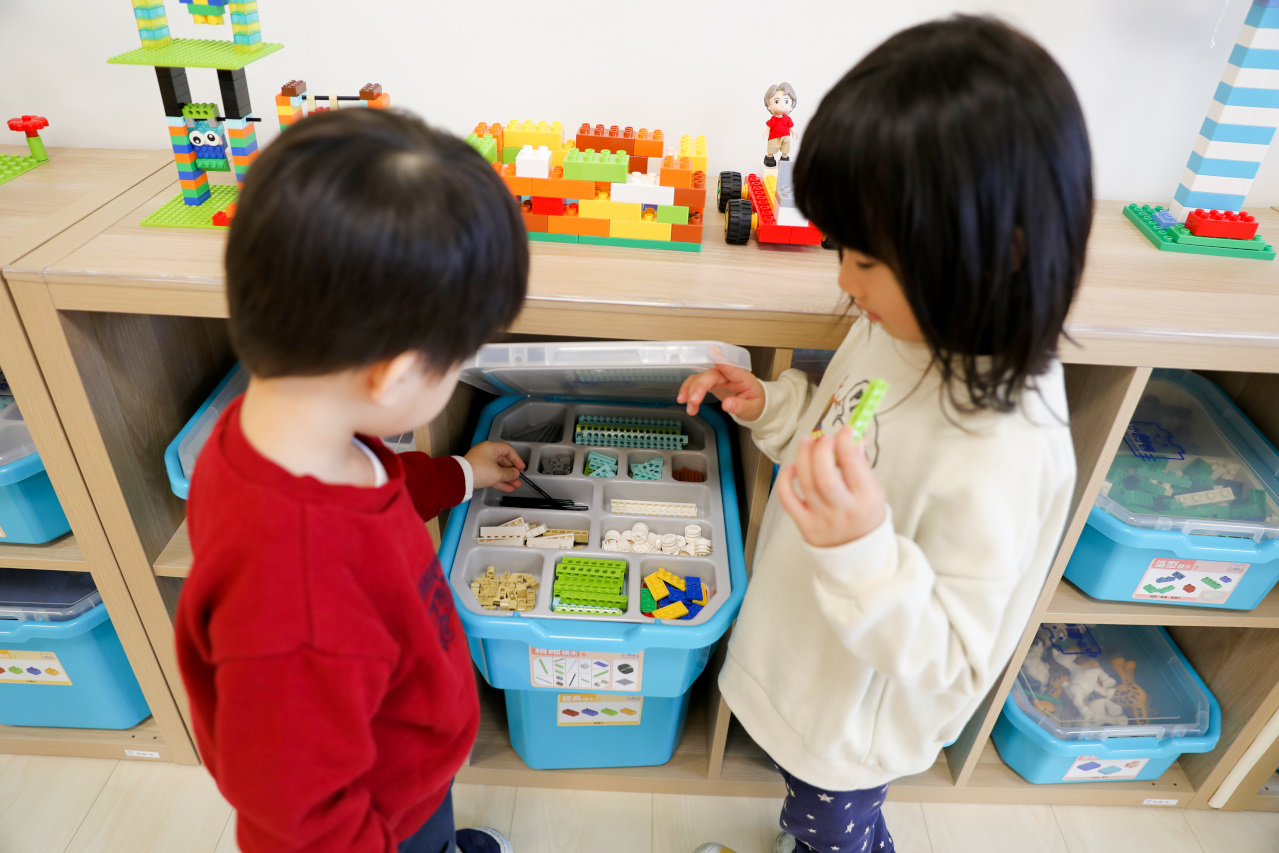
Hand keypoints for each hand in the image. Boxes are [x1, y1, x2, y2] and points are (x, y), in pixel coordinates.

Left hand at [465, 441, 524, 492]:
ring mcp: (481, 463)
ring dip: (507, 477)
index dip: (516, 459)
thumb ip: (509, 473)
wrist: (461, 479)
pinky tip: (507, 488)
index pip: (508, 450)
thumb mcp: (498, 473)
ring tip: (515, 485)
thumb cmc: (479, 470)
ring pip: (498, 470)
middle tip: (519, 478)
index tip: (521, 468)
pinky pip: (492, 475)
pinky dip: (499, 481)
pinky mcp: (478, 472)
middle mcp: (486, 453)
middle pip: (503, 461)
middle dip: (512, 471)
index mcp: (491, 447)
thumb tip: (515, 473)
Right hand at [677, 358, 764, 419]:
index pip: (730, 367)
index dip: (720, 359)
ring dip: (690, 391)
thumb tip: (727, 404)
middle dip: (699, 387)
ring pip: (699, 378)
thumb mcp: (752, 408)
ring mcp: (718, 377)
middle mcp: (727, 374)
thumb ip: (740, 406)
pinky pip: (696, 383)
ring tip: (690, 408)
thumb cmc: (755, 402)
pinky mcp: (711, 383)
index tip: (712, 351)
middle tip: (694, 401)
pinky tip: (684, 400)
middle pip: (710, 374)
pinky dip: (688, 391)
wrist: (754, 404)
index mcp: (741, 377)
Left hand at [775, 427, 885, 547]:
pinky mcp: (805, 525)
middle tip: (823, 438)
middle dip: (821, 451)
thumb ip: (862, 466)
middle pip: (825, 477)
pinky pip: (788, 500)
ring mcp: (822, 519)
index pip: (853, 466)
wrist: (859, 555)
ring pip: (806, 484)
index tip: (844, 430)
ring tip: (807, 441)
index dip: (845, 442)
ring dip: (804, 457)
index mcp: (866, 499)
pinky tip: (791, 467)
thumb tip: (853, 438)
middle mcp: (843, 510)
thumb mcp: (874, 492)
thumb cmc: (866, 516)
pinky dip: (785, 480)